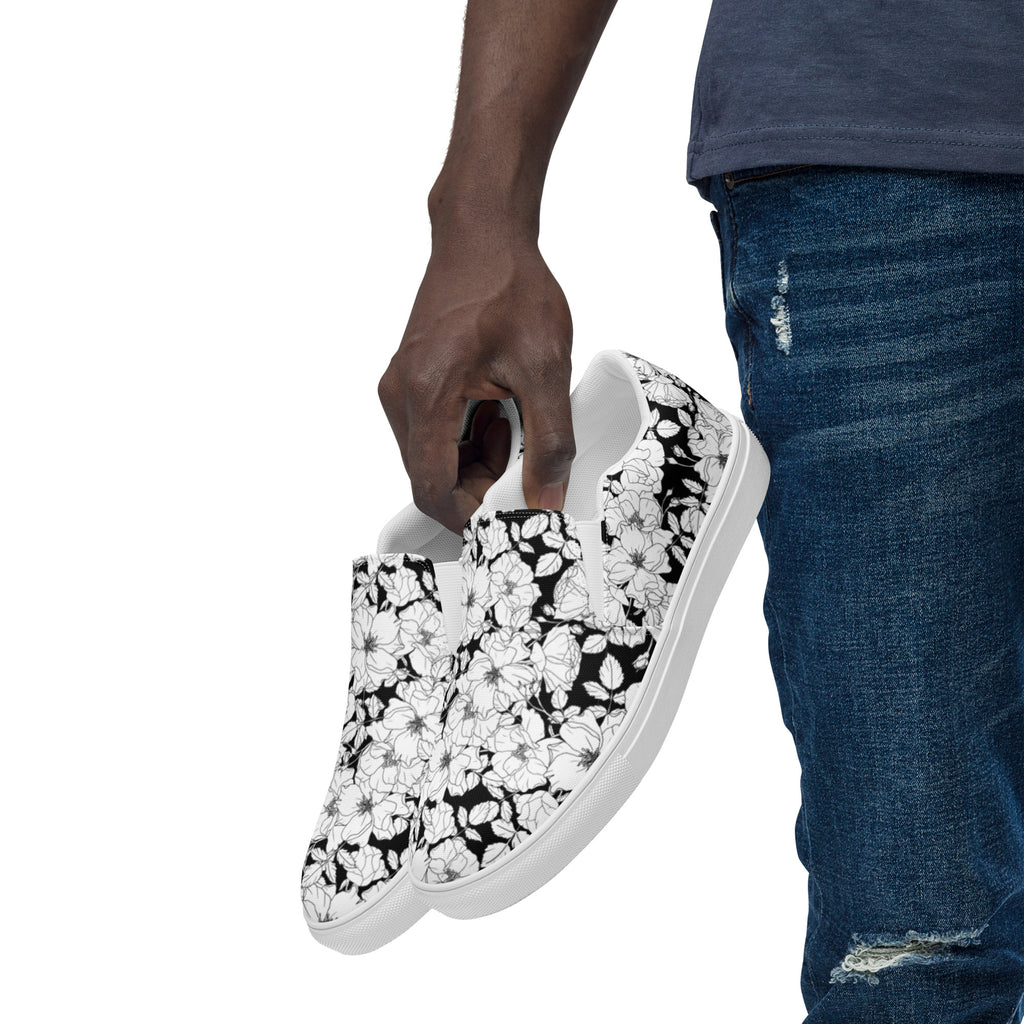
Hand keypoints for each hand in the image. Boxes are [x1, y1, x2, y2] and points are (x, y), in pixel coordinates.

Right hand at [378, 236, 574, 532]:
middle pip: (429, 477)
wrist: (482, 234)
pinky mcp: (409, 382)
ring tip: (514, 429)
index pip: (432, 487)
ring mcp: (400, 388)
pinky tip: (499, 414)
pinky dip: (467, 440)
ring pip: (431, 458)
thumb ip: (549, 440)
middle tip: (523, 465)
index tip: (508, 520)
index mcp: (427, 394)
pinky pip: (432, 434)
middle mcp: (400, 396)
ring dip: (474, 463)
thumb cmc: (510, 287)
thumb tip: (545, 500)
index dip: (468, 517)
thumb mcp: (544, 367)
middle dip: (476, 488)